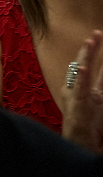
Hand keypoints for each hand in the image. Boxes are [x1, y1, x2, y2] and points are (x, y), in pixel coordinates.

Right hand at [62, 30, 102, 153]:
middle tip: (97, 33)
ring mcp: (75, 96)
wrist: (78, 144)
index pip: (93, 68)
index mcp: (86, 90)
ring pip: (80, 73)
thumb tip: (95, 75)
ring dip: (85, 57)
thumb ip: (99, 90)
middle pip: (84, 65)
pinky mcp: (77, 105)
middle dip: (90, 49)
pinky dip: (80, 78)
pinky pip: (79, 90)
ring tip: (89, 43)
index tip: (98, 37)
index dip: (95, 53)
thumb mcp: (100, 104)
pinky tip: (82, 68)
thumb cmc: (90, 128)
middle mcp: (77, 90)